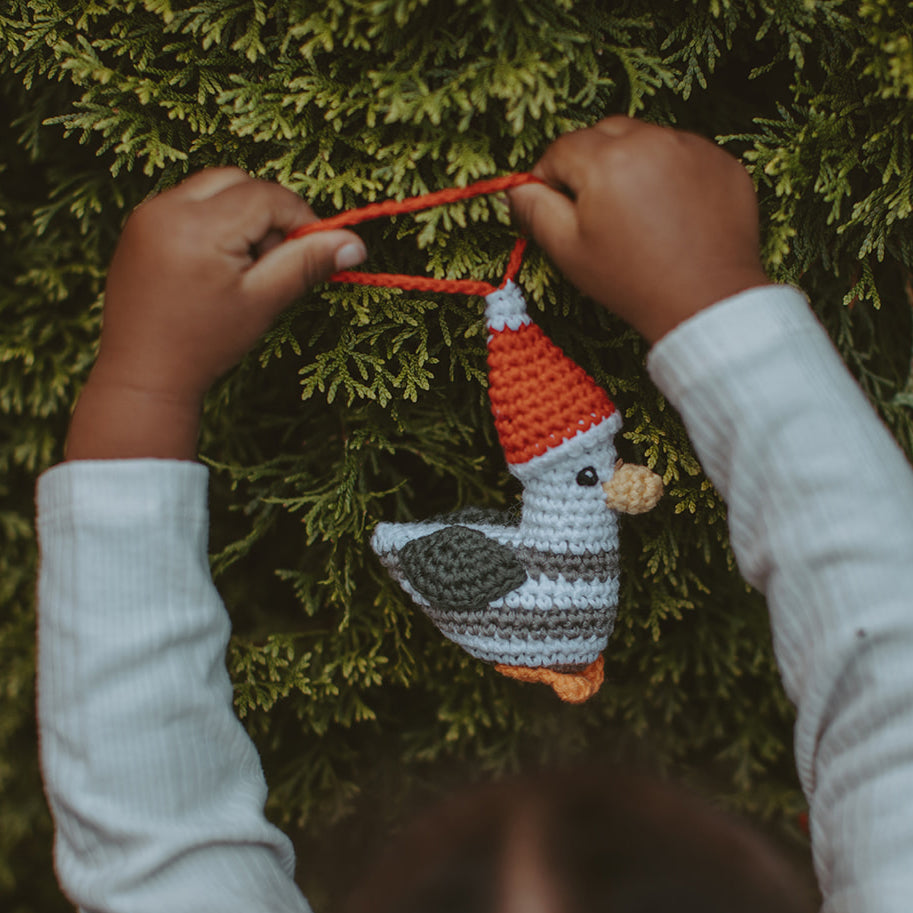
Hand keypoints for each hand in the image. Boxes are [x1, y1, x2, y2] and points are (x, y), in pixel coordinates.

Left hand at [66, 168, 364, 459]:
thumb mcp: (263, 302)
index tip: (315, 250)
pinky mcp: (138, 225)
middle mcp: (167, 208)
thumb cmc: (203, 345)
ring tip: (243, 266)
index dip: (301, 219)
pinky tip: (216, 266)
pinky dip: (212, 220)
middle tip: (274, 261)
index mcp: (199, 228)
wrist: (142, 375)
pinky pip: (187, 202)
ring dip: (240, 213)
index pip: (267, 196)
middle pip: (238, 180)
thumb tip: (355, 244)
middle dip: (267, 211)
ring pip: (213, 187)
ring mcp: (147, 214)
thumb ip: (307, 264)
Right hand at [508, 116, 771, 343]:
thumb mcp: (568, 251)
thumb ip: (534, 210)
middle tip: (593, 208)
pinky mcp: (723, 163)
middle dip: (590, 162)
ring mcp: (693, 148)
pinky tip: (669, 214)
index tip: (550, 204)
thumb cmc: (631, 282)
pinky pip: (684, 155)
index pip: (561, 148)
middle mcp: (652, 140)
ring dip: (631, 164)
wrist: (705, 303)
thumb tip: (516, 188)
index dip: (547, 176)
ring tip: (635, 212)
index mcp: (607, 159)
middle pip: (604, 133)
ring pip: (646, 140)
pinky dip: (670, 174)